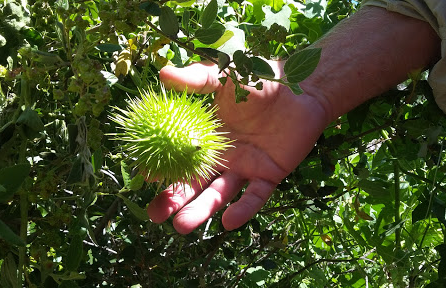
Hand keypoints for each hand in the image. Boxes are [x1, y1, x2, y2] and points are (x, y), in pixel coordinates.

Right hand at [146, 61, 329, 233]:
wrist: (300, 87)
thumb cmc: (260, 78)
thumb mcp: (225, 76)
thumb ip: (197, 78)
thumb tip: (161, 74)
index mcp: (207, 136)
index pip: (180, 156)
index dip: (163, 168)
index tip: (145, 178)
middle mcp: (223, 156)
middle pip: (196, 182)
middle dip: (176, 200)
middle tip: (157, 216)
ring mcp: (245, 167)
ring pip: (220, 194)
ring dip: (203, 209)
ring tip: (182, 226)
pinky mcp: (269, 175)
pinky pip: (256, 196)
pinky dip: (244, 209)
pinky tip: (229, 222)